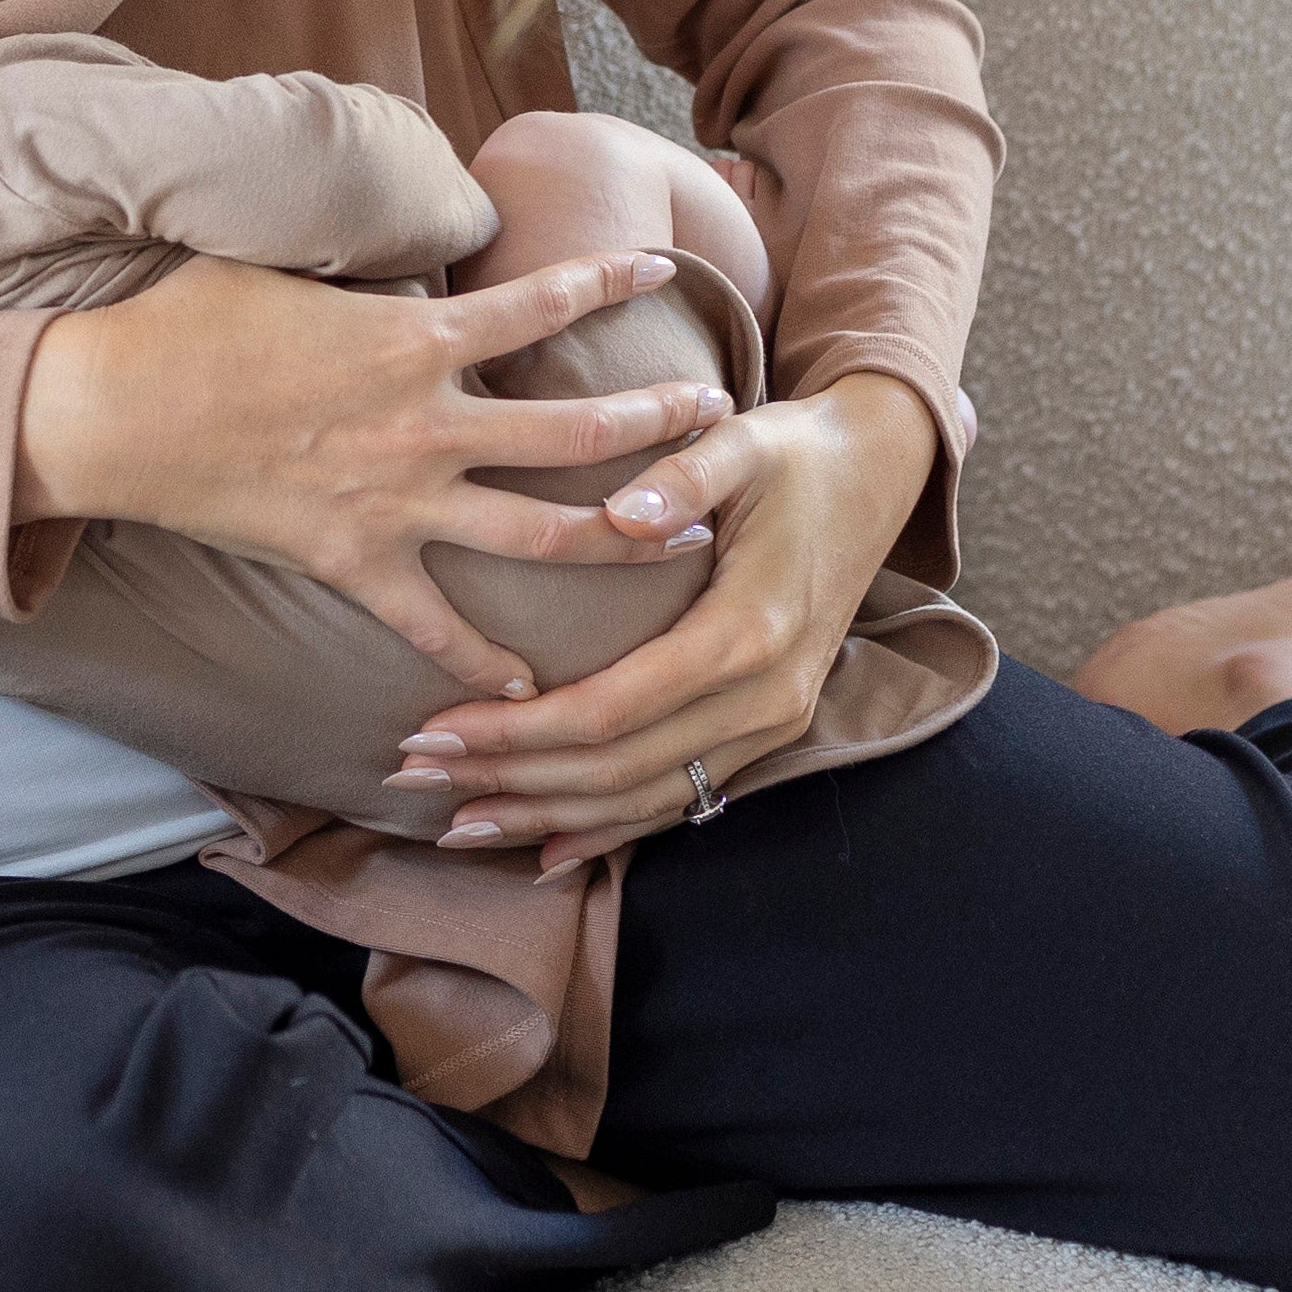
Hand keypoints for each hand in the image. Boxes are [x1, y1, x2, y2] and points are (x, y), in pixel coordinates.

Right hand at [14, 250, 736, 695]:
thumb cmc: (191, 320)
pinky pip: (435, 625)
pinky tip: (528, 687)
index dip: (607, 283)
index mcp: (412, 340)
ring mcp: (393, 503)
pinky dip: (484, 663)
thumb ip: (366, 258)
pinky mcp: (352, 562)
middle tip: (717, 415)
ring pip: (536, 530)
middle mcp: (422, 425)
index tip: (661, 272)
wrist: (116, 411)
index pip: (538, 303)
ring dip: (618, 534)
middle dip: (656, 424)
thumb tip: (404, 222)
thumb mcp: (291, 261)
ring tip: (683, 534)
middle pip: (571, 431)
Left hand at [384, 372, 941, 873]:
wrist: (880, 476)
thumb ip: (685, 474)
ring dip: (546, 816)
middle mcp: (763, 697)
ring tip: (456, 824)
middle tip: (411, 776)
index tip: (431, 728)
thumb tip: (620, 512)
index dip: (515, 730)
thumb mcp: (746, 441)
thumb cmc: (798, 454)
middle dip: (508, 779)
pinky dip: (610, 829)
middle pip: (615, 769)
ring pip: (644, 798)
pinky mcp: (768, 729)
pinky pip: (682, 796)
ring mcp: (772, 724)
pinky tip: (547, 850)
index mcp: (746, 633)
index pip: (609, 709)